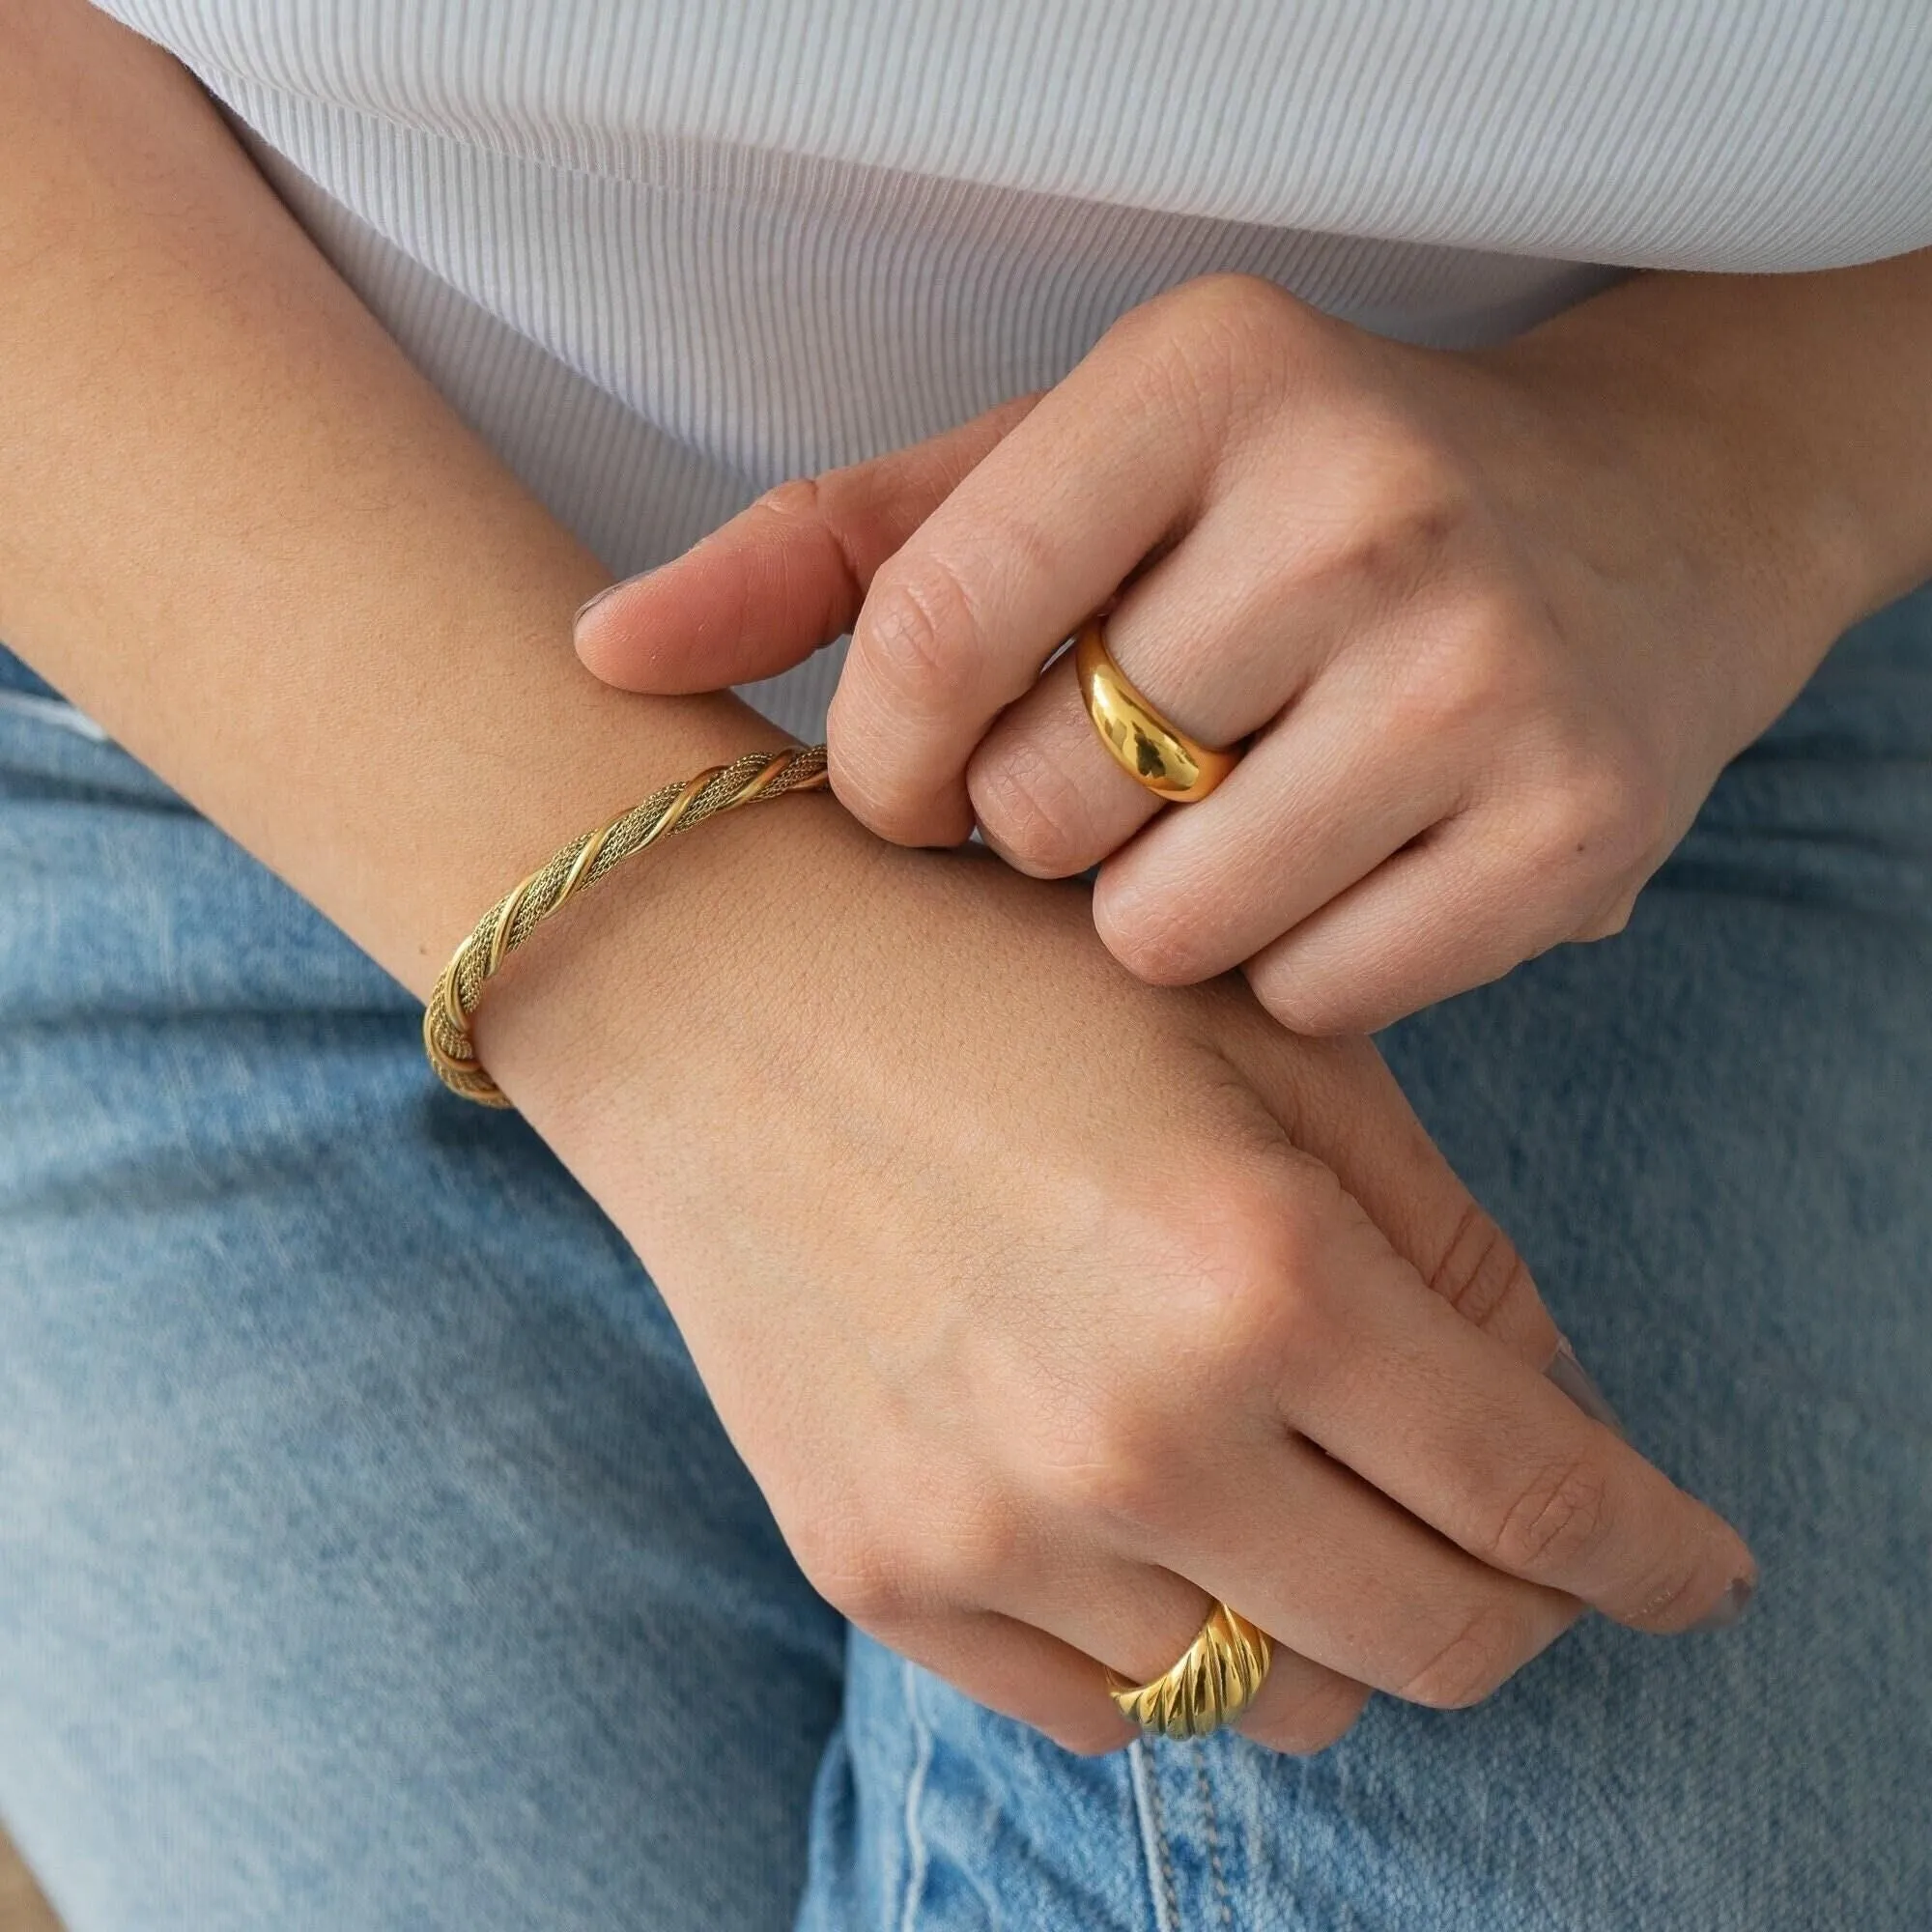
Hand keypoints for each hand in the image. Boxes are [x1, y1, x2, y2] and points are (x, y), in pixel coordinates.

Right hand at [483, 804, 1754, 1754]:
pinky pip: (1106, 1709)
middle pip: (1429, 1643)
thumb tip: (1547, 1422)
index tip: (1695, 1570)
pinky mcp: (881, 1570)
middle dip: (1513, 1605)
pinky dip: (1172, 1641)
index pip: (1536, 1497)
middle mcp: (1134, 1432)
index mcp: (1262, 1272)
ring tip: (1285, 1490)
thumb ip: (1441, 1244)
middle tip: (1508, 1542)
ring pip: (1270, 1700)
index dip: (1651, 1552)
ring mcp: (992, 1525)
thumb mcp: (1265, 1050)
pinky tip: (1142, 1515)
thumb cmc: (1005, 986)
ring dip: (1327, 1616)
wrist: (719, 1000)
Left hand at [577, 272, 1854, 1031]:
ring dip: (1160, 914)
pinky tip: (1339, 875)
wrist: (1639, 524)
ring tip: (1231, 825)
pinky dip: (1292, 970)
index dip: (881, 766)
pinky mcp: (1576, 831)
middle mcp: (1358, 506)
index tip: (914, 786)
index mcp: (1201, 377)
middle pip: (1041, 812)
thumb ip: (828, 550)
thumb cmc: (1285, 509)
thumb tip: (590, 651)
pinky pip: (1314, 1000)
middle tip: (1126, 783)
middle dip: (1044, 833)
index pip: (926, 638)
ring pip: (1166, 933)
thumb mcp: (1068, 470)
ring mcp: (1483, 675)